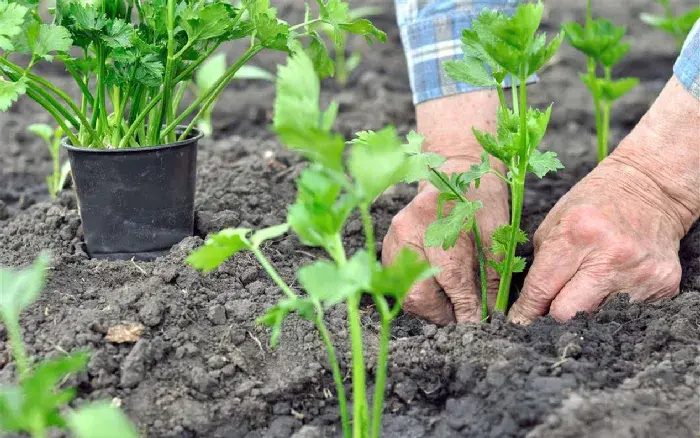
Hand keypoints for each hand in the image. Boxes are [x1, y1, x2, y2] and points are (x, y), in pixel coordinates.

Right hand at [383, 157, 508, 323]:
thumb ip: (493, 273)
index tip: (478, 324)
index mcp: (440, 220)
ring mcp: (394, 239)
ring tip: (452, 306)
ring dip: (431, 307)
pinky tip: (438, 290)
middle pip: (420, 293)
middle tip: (464, 318)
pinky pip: (401, 283)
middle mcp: (409, 230)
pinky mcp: (389, 247)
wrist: (453, 172)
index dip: (466, 308)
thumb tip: (491, 312)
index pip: (452, 279)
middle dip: (444, 314)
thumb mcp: (496, 231)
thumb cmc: (479, 200)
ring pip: (407, 293)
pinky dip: (420, 293)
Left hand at [510, 77, 699, 322]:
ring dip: (587, 305)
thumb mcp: (556, 221)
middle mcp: (610, 255)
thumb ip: (541, 263)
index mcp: (577, 233)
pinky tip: (616, 278)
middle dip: (555, 311)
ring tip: (591, 280)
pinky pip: (627, 311)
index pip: (542, 288)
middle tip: (553, 303)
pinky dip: (615, 302)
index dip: (526, 310)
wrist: (652, 188)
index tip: (518, 323)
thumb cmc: (595, 203)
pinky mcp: (663, 283)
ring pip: (596, 316)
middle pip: (567, 313)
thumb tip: (530, 304)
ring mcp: (640, 272)